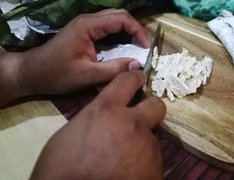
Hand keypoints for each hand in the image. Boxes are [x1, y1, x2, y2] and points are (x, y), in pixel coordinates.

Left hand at [19, 9, 149, 96]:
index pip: (121, 19)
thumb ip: (113, 70)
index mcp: (88, 26)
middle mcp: (88, 20)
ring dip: (128, 31)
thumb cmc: (56, 74)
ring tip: (137, 48)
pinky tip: (124, 47)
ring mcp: (86, 24)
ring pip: (114, 19)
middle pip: (119, 15)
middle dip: (135, 29)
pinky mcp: (84, 31)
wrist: (31, 73)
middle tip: (144, 47)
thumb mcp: (86, 76)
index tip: (146, 48)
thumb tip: (138, 65)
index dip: (137, 31)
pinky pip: (108, 27)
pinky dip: (120, 34)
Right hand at [31, 71, 165, 179]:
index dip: (134, 78)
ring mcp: (147, 147)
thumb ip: (93, 117)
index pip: (128, 80)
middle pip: (156, 105)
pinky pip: (153, 160)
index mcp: (107, 110)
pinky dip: (143, 164)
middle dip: (150, 109)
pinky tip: (128, 173)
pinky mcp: (156, 169)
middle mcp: (133, 124)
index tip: (137, 80)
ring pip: (152, 137)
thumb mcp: (69, 133)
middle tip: (139, 120)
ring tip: (125, 159)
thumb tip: (104, 117)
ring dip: (142, 143)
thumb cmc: (61, 169)